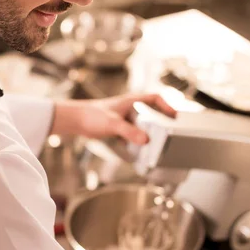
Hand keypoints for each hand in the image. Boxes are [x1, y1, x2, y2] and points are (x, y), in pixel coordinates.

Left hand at [51, 93, 175, 143]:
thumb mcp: (113, 124)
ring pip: (141, 125)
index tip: (174, 116)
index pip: (155, 98)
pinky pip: (132, 134)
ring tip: (154, 145)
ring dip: (148, 134)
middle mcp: (129, 108)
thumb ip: (129, 132)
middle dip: (160, 123)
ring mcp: (123, 118)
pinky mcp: (117, 127)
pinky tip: (138, 151)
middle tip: (168, 134)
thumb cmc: (91, 115)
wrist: (74, 120)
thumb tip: (145, 140)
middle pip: (150, 113)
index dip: (167, 105)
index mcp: (131, 101)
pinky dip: (136, 141)